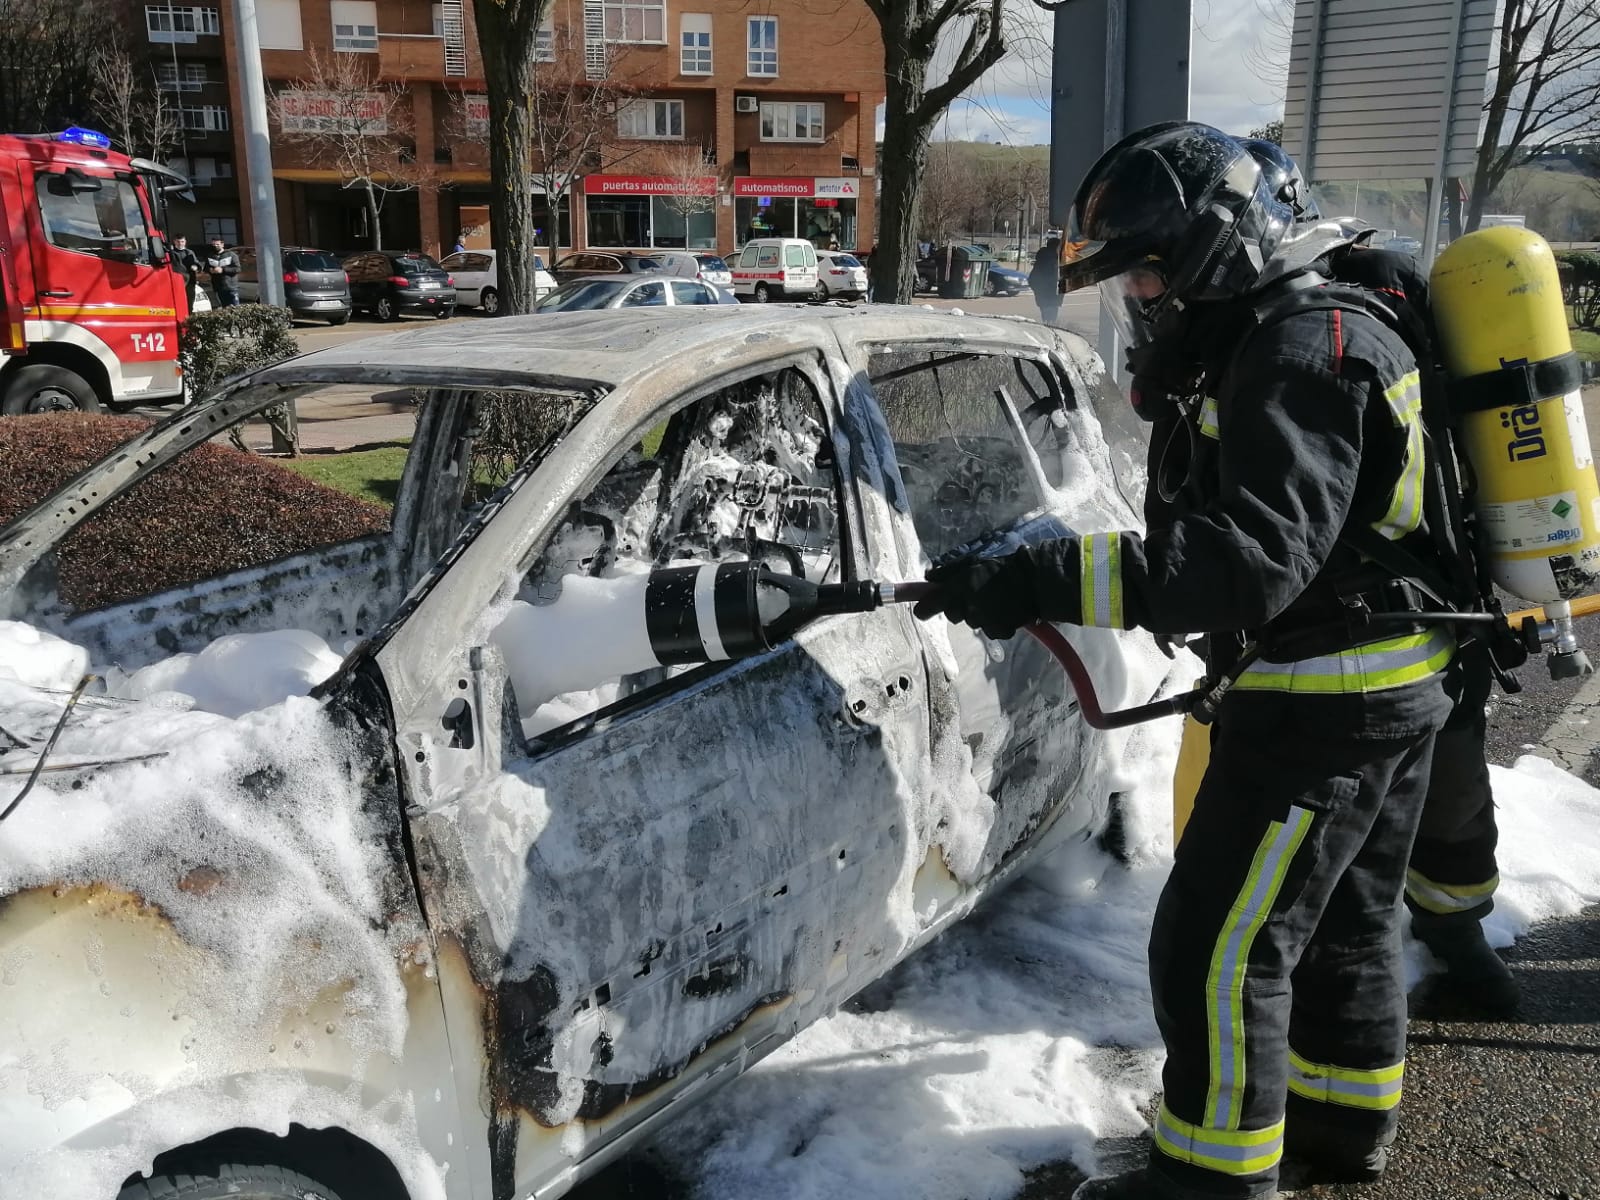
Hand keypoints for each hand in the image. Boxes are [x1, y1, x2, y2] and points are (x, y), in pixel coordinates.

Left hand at [914, 550, 1037, 640]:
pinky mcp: (999, 632)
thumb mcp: (973, 563)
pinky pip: (989, 630)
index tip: (920, 612)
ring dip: (977, 615)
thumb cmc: (1002, 568)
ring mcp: (985, 621)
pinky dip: (994, 623)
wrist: (1034, 582)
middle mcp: (970, 607)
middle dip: (957, 608)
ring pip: (972, 623)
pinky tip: (1003, 611)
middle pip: (952, 615)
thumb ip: (948, 572)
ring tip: (993, 601)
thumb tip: (928, 578)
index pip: (933, 604)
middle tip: (971, 596)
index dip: (925, 609)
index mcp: (961, 587)